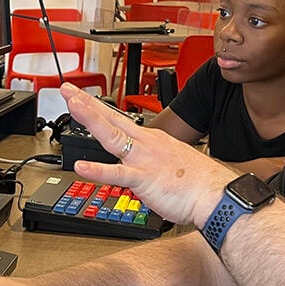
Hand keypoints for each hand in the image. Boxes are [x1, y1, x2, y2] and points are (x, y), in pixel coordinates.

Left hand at [61, 84, 232, 226]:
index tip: (83, 99)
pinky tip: (81, 166)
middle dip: (88, 104)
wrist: (216, 195)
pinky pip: (117, 174)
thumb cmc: (200, 184)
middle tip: (68, 90)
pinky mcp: (144, 178)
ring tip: (72, 107)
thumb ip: (157, 164)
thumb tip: (151, 171)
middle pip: (112, 120)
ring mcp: (144, 160)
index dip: (99, 109)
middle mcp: (146, 145)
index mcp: (153, 141)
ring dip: (90, 120)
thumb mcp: (175, 164)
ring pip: (111, 137)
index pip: (120, 120)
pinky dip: (98, 170)